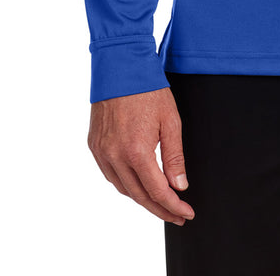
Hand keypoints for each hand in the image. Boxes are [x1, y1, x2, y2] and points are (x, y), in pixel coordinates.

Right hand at [87, 86, 195, 225]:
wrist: (120, 65)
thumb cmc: (148, 88)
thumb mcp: (171, 121)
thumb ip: (174, 157)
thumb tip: (179, 186)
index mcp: (136, 151)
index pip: (157, 191)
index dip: (173, 206)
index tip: (186, 214)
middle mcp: (115, 156)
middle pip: (139, 196)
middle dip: (159, 209)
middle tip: (176, 215)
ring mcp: (101, 152)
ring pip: (122, 188)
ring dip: (142, 198)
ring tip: (160, 202)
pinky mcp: (93, 145)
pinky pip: (109, 174)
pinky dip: (125, 183)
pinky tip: (137, 183)